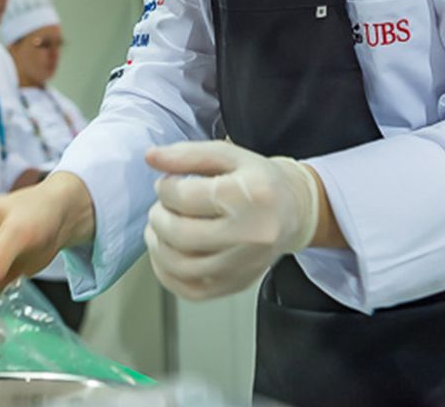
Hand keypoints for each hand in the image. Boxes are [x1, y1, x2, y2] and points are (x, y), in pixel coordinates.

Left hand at [143, 141, 319, 300]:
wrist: (294, 211)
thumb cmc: (261, 182)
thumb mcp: (229, 155)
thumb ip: (187, 154)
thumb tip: (151, 158)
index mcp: (250, 196)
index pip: (185, 197)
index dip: (164, 188)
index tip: (166, 184)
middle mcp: (250, 235)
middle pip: (180, 234)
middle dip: (158, 217)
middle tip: (162, 206)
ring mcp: (244, 265)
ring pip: (180, 266)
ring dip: (158, 245)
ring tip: (161, 228)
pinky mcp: (236, 285)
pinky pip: (189, 290)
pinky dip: (167, 273)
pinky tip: (168, 253)